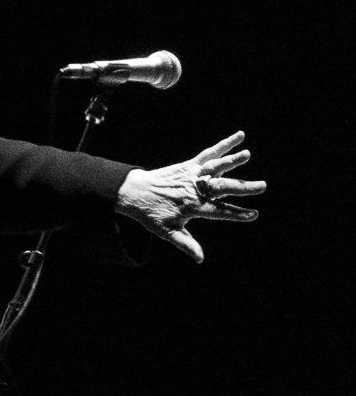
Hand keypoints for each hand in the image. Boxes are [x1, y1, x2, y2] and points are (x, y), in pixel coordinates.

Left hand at [115, 131, 266, 262]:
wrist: (133, 192)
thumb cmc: (151, 214)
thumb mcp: (166, 232)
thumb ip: (185, 244)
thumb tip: (200, 259)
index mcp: (192, 207)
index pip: (219, 211)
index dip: (236, 214)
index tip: (253, 214)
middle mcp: (194, 189)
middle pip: (222, 187)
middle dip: (243, 187)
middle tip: (262, 186)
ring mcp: (192, 175)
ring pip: (215, 167)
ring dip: (232, 160)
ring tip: (247, 154)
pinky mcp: (188, 165)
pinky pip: (208, 153)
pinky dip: (224, 145)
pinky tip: (240, 136)